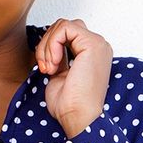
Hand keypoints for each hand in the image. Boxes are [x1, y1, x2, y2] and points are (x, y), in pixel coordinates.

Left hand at [36, 18, 112, 138]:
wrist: (78, 117)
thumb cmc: (69, 104)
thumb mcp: (59, 74)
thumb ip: (57, 57)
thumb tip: (47, 44)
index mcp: (91, 53)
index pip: (66, 34)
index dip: (49, 47)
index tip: (45, 68)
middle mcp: (97, 46)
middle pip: (63, 27)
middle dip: (46, 44)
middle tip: (45, 67)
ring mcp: (97, 44)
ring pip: (62, 25)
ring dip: (47, 45)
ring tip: (49, 67)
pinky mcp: (92, 44)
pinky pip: (64, 28)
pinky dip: (52, 44)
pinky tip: (54, 62)